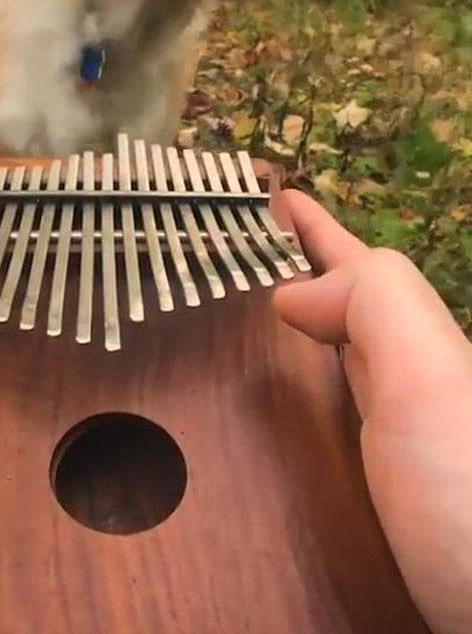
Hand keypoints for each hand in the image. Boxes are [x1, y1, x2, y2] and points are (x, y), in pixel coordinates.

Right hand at [274, 190, 471, 633]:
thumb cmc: (468, 491)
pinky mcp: (368, 483)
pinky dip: (293, 378)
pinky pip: (322, 404)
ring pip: (333, 350)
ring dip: (290, 316)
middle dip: (296, 263)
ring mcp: (388, 432)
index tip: (267, 193)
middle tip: (238, 243)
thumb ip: (379, 309)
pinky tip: (274, 388)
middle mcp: (405, 379)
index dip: (313, 226)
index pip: (357, 265)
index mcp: (415, 344)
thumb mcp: (435, 382)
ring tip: (241, 299)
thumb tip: (293, 290)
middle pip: (343, 301)